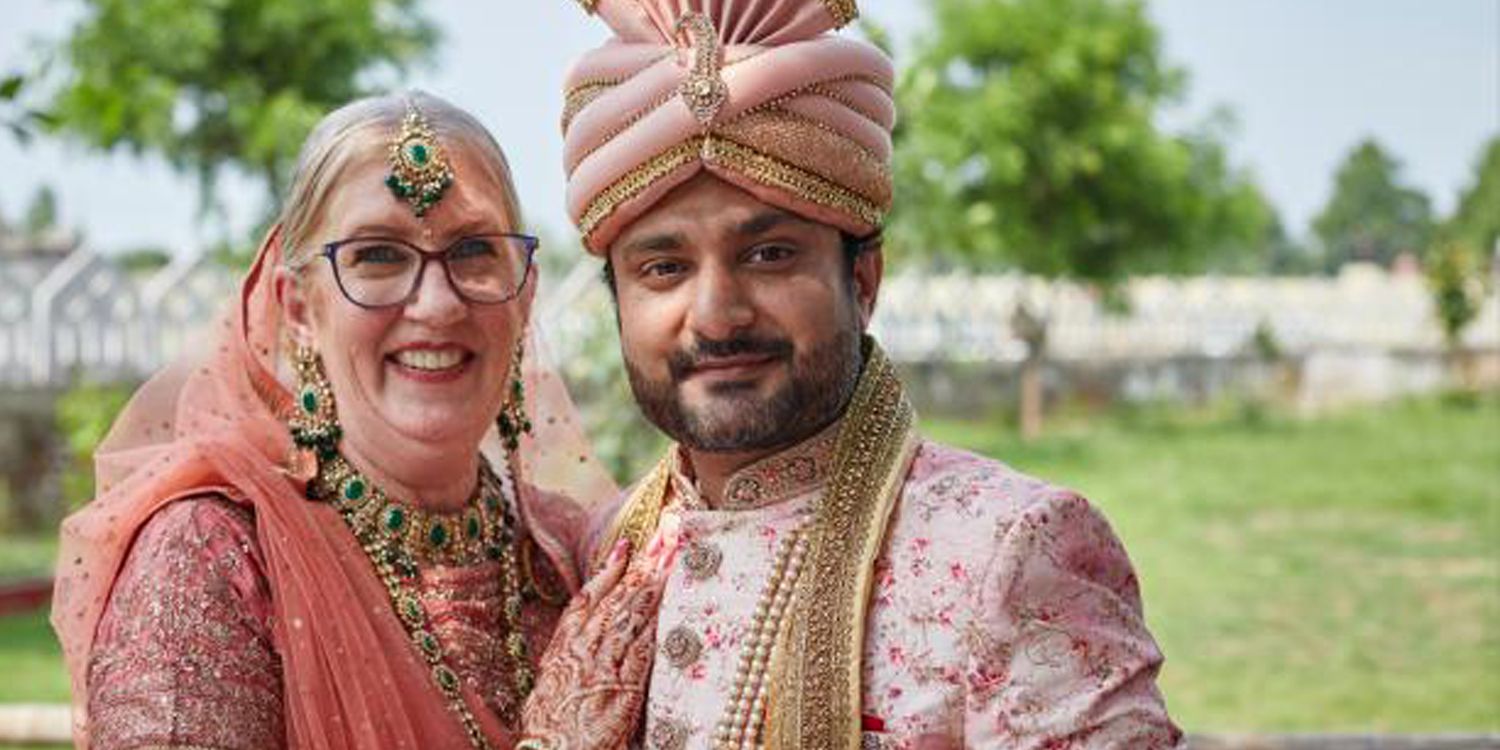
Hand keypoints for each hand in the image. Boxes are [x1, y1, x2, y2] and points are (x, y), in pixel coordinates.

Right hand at [519, 531, 677, 748]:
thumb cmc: (549, 729)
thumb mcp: (551, 687)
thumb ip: (570, 663)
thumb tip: (581, 651)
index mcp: (562, 648)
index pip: (587, 598)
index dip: (607, 570)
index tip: (625, 547)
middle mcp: (582, 649)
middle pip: (618, 596)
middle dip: (644, 563)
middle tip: (666, 533)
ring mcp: (603, 664)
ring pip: (633, 613)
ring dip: (656, 582)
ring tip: (675, 555)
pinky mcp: (624, 685)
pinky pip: (643, 645)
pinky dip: (657, 621)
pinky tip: (672, 601)